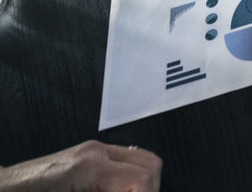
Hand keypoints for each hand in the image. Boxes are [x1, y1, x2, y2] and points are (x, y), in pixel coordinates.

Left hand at [0, 140, 160, 190]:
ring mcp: (92, 150)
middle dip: (150, 189)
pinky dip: (130, 178)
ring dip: (144, 183)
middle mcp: (95, 152)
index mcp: (89, 168)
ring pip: (142, 158)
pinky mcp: (87, 154)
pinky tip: (118, 191)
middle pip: (149, 163)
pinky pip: (125, 159)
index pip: (140, 178)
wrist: (1, 189)